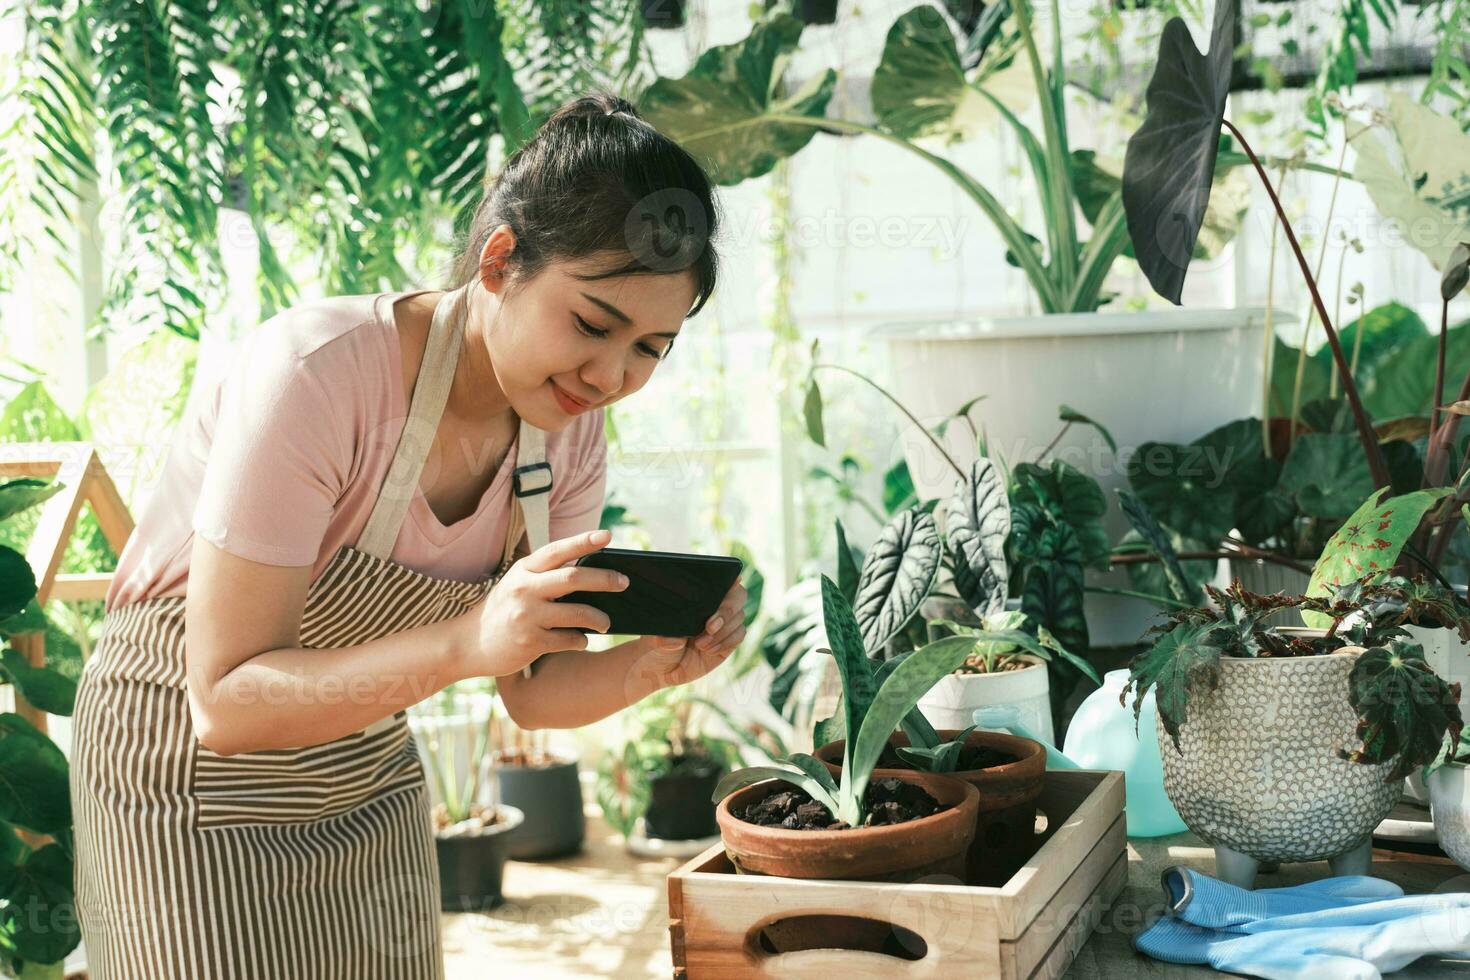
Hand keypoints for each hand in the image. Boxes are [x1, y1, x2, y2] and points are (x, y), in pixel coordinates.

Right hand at [460, 528, 627, 677]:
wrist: (468, 644)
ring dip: (599, 618)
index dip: (583, 541)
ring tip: (606, 622)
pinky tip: (582, 640)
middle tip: (624, 582)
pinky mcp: (530, 641)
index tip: (607, 535)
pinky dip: (581, 640)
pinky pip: (569, 639)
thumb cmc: (503, 610)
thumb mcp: (518, 584)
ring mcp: (527, 616)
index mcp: (524, 570)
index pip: (558, 550)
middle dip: (605, 579)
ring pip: (578, 613)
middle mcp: (524, 589)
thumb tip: (591, 574)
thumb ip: (546, 576)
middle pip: (574, 578)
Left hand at [635, 577, 747, 689]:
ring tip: (700, 645)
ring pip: (739, 617)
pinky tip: (709, 650)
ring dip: (722, 632)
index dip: (730, 576)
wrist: (663, 669)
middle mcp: (714, 605)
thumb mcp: (655, 641)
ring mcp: (724, 623)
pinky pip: (739, 635)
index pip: (718, 578)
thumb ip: (664, 640)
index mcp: (696, 595)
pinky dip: (726, 642)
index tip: (734, 579)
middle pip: (738, 596)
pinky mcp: (729, 640)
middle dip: (726, 609)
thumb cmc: (657, 646)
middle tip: (709, 626)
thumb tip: (677, 640)